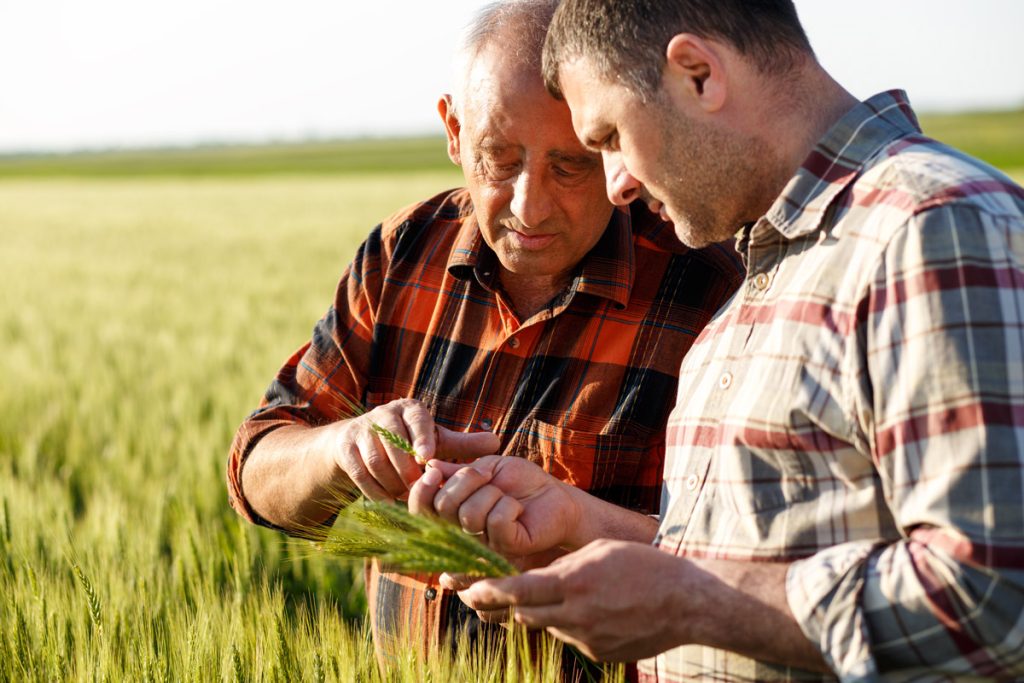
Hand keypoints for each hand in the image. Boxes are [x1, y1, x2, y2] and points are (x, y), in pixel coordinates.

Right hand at [330, 399, 498, 502]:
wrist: (360, 442)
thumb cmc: (409, 443)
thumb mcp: (436, 441)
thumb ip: (463, 445)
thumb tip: (497, 443)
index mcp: (410, 410)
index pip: (416, 419)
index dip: (422, 438)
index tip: (427, 457)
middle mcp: (384, 415)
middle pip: (393, 443)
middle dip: (407, 469)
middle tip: (420, 489)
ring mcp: (361, 431)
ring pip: (376, 460)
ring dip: (392, 482)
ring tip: (406, 496)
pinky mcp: (345, 449)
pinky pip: (359, 473)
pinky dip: (374, 490)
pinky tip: (388, 502)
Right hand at [408, 455, 580, 556]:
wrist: (555, 495)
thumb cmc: (521, 482)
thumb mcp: (486, 468)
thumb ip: (457, 472)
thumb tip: (428, 465)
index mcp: (452, 514)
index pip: (421, 510)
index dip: (421, 491)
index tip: (434, 472)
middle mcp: (462, 533)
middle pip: (443, 508)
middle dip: (466, 481)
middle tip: (488, 476)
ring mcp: (482, 544)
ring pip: (469, 515)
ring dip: (492, 493)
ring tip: (508, 497)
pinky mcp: (505, 549)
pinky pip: (495, 522)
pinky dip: (509, 506)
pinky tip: (518, 511)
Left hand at [458, 540, 692, 661]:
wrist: (687, 602)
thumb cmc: (643, 566)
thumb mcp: (598, 552)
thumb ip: (562, 567)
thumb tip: (535, 581)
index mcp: (573, 583)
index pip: (518, 590)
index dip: (488, 591)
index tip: (468, 589)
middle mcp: (575, 614)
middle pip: (523, 614)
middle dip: (501, 605)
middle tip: (479, 596)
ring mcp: (586, 639)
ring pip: (548, 626)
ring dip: (543, 613)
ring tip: (559, 595)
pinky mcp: (598, 654)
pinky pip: (572, 638)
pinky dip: (573, 625)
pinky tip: (597, 611)